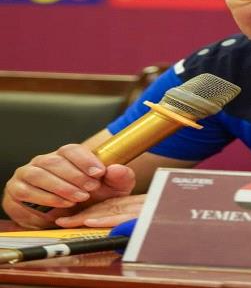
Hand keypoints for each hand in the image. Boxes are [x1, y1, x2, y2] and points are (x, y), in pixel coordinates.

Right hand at [2, 144, 134, 227]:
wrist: (72, 215)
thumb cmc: (92, 197)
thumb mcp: (113, 189)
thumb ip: (121, 177)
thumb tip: (115, 168)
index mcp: (66, 156)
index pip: (71, 150)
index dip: (85, 160)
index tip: (99, 173)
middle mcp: (43, 161)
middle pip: (53, 161)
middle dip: (73, 177)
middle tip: (89, 190)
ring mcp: (27, 175)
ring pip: (37, 175)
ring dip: (57, 188)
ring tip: (75, 201)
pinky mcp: (15, 192)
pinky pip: (23, 194)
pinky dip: (41, 202)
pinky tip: (56, 211)